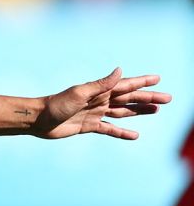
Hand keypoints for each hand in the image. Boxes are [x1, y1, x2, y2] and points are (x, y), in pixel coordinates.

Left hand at [35, 68, 169, 139]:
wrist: (38, 120)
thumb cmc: (56, 104)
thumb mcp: (80, 93)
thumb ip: (101, 84)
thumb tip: (120, 70)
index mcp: (99, 90)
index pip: (125, 85)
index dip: (142, 82)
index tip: (157, 78)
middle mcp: (99, 100)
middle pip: (129, 99)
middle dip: (148, 98)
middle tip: (168, 98)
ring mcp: (95, 113)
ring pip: (123, 112)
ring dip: (139, 112)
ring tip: (156, 111)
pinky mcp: (89, 126)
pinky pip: (110, 129)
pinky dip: (122, 133)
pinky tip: (135, 136)